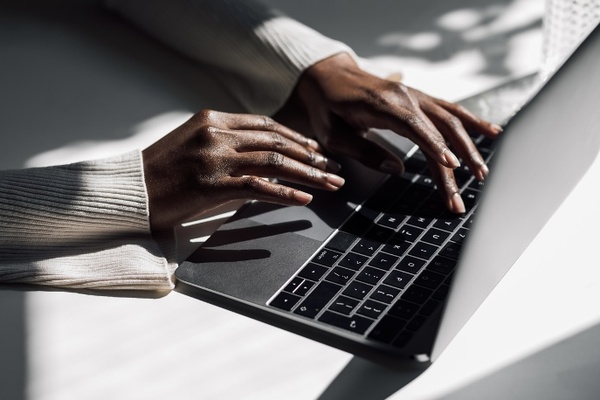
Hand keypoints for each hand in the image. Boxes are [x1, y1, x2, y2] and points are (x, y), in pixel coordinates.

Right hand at [142, 110, 343, 231]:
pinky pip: (259, 187)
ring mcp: (215, 158)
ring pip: (275, 162)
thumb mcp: (193, 143)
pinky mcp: (213, 185)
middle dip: (311, 156)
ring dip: (308, 174)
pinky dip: (285, 193)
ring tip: (331, 184)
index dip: (296, 137)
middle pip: (277, 142)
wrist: (130, 191)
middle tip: (334, 168)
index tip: (316, 150)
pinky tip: (305, 199)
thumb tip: (264, 153)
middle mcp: (216, 133)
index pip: (266, 124)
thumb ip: (226, 141)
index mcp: (213, 119)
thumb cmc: (161, 171)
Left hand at [276, 53, 501, 213]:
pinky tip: (492, 133)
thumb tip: (397, 170)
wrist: (330, 77)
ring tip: (483, 172)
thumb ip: (364, 150)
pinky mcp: (421, 100)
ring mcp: (416, 96)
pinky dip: (473, 122)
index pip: (415, 126)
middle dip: (457, 160)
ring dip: (470, 147)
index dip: (434, 146)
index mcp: (382, 104)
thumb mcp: (334, 134)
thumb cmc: (329, 108)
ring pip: (451, 120)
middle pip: (440, 128)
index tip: (451, 166)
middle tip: (465, 191)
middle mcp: (405, 97)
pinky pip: (451, 110)